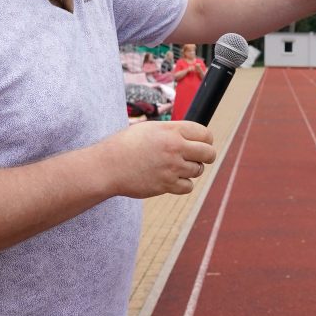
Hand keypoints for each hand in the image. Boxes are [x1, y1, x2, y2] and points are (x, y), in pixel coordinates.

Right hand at [99, 120, 215, 197]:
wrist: (107, 166)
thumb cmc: (126, 145)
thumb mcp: (150, 129)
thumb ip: (173, 131)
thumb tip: (193, 137)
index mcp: (171, 130)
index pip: (204, 133)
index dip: (207, 139)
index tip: (204, 144)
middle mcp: (174, 147)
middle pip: (208, 153)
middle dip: (207, 156)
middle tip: (202, 158)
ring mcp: (171, 167)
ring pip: (198, 170)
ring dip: (192, 170)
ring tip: (177, 167)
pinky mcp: (166, 184)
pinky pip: (188, 186)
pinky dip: (183, 184)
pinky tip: (173, 179)